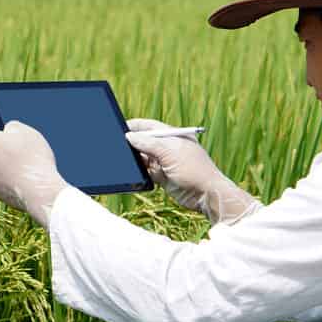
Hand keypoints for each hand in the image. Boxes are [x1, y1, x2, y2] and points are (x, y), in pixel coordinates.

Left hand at [0, 120, 68, 227]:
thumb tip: (7, 131)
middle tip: (19, 154)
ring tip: (24, 170)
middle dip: (1, 152)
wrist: (38, 191)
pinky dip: (8, 182)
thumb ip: (13, 127)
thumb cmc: (35, 159)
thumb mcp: (29, 133)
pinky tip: (23, 183)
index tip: (2, 135)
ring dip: (5, 168)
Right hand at [125, 118, 260, 224]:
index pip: (150, 126)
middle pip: (145, 141)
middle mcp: (169, 147)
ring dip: (135, 158)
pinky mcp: (163, 177)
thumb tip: (130, 137)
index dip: (135, 126)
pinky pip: (146, 171)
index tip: (119, 127)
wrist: (206, 195)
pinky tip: (131, 171)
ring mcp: (166, 162)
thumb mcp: (170, 153)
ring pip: (144, 157)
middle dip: (132, 143)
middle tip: (115, 145)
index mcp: (174, 136)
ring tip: (121, 159)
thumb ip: (148, 144)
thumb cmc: (194, 170)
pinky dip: (139, 171)